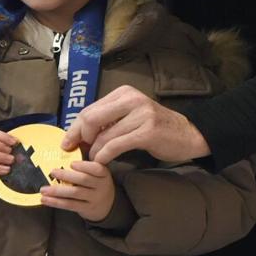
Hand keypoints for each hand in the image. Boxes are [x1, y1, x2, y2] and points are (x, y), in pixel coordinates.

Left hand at [43, 159, 116, 221]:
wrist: (108, 205)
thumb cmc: (96, 183)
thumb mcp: (97, 172)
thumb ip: (85, 161)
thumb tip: (67, 145)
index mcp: (103, 173)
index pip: (96, 169)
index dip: (84, 166)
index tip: (72, 163)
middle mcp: (101, 186)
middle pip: (83, 180)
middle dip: (66, 175)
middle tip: (52, 172)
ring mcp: (94, 198)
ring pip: (75, 193)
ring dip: (57, 191)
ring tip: (43, 189)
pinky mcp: (86, 208)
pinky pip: (70, 205)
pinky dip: (56, 202)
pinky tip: (45, 199)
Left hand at [60, 85, 209, 164]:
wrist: (188, 135)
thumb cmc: (156, 128)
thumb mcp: (131, 116)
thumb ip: (108, 120)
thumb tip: (78, 132)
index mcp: (124, 93)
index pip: (89, 109)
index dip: (75, 127)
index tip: (67, 142)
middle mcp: (131, 99)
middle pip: (91, 118)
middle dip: (80, 138)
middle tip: (79, 152)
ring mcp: (141, 114)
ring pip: (103, 135)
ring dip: (94, 152)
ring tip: (93, 160)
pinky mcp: (147, 132)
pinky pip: (115, 145)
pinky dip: (105, 156)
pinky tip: (102, 162)